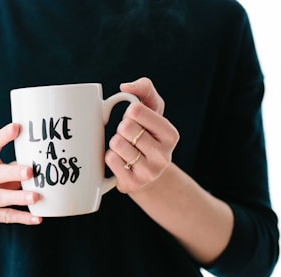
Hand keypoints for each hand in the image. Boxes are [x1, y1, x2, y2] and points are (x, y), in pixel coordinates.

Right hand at [0, 123, 41, 228]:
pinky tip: (37, 218)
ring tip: (35, 197)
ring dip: (17, 197)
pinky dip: (21, 217)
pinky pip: (3, 216)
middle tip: (30, 171)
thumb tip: (43, 156)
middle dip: (12, 172)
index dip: (3, 136)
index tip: (17, 127)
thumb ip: (13, 162)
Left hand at [105, 77, 179, 193]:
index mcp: (170, 134)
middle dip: (122, 128)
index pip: (135, 111)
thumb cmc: (147, 134)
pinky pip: (110, 159)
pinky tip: (120, 161)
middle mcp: (164, 155)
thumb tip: (125, 87)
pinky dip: (110, 156)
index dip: (129, 113)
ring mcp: (149, 172)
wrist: (147, 173)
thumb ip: (144, 89)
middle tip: (129, 136)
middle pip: (125, 127)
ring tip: (125, 149)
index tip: (135, 120)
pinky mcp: (133, 184)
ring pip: (116, 143)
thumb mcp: (152, 110)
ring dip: (115, 143)